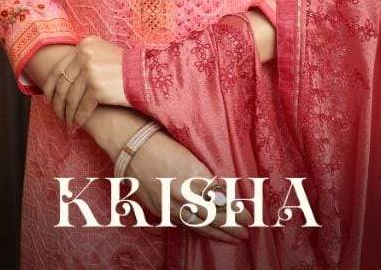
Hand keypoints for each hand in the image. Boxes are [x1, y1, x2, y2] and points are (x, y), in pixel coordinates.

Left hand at [43, 35, 129, 128]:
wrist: (145, 75)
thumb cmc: (125, 67)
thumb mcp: (102, 54)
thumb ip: (83, 59)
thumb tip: (61, 77)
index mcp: (85, 44)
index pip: (59, 67)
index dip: (50, 86)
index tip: (48, 99)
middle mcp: (85, 54)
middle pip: (63, 84)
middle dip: (58, 104)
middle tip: (58, 117)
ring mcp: (90, 70)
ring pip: (71, 98)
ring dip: (68, 115)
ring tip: (68, 125)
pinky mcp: (97, 87)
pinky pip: (82, 108)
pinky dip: (78, 119)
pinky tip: (77, 126)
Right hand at [127, 128, 252, 245]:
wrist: (132, 147)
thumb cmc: (162, 142)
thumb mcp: (189, 154)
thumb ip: (205, 176)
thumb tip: (222, 193)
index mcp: (193, 175)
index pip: (220, 199)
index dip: (235, 210)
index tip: (249, 216)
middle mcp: (182, 193)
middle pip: (212, 216)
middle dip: (231, 226)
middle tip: (246, 232)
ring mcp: (169, 204)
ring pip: (198, 224)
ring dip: (218, 233)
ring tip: (234, 239)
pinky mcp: (159, 209)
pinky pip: (183, 224)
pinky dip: (198, 230)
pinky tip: (208, 233)